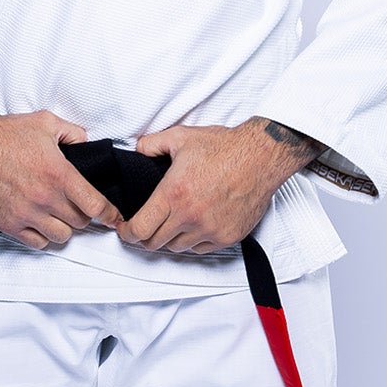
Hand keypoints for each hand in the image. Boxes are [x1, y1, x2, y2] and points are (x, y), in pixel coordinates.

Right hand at [0, 106, 115, 248]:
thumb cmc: (5, 134)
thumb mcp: (46, 122)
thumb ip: (73, 133)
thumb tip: (87, 143)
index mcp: (59, 174)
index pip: (95, 205)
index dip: (110, 215)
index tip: (114, 219)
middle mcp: (45, 197)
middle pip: (80, 222)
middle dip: (83, 215)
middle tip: (77, 205)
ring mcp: (26, 214)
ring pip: (61, 236)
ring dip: (64, 227)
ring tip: (59, 215)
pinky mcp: (9, 224)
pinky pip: (37, 243)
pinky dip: (43, 237)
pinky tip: (41, 223)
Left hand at [118, 118, 322, 253]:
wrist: (261, 157)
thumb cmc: (225, 147)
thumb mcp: (181, 137)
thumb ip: (152, 144)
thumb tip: (138, 150)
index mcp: (173, 194)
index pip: (140, 229)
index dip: (127, 233)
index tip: (125, 230)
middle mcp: (190, 216)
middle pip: (154, 243)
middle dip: (145, 237)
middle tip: (145, 228)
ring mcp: (210, 229)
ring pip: (177, 248)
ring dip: (170, 239)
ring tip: (171, 224)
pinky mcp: (227, 236)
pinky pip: (200, 249)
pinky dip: (193, 241)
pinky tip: (193, 226)